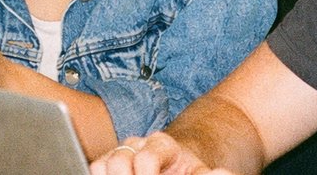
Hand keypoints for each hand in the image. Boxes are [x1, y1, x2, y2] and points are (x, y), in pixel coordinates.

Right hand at [89, 133, 230, 174]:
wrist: (175, 167)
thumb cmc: (187, 173)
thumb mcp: (201, 174)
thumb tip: (221, 174)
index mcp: (162, 145)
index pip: (146, 160)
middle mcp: (137, 144)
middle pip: (119, 159)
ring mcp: (119, 152)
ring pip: (103, 163)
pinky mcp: (106, 162)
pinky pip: (95, 168)